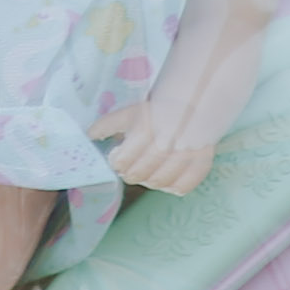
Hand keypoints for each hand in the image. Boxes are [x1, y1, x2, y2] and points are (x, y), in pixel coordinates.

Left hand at [100, 56, 248, 193]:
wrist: (196, 102)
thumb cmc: (158, 109)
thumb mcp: (130, 112)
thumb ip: (107, 125)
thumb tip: (89, 135)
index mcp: (144, 131)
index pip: (120, 163)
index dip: (117, 161)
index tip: (119, 155)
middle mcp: (164, 146)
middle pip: (136, 175)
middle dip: (131, 171)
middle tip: (133, 163)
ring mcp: (184, 157)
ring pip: (157, 184)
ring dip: (149, 179)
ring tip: (149, 168)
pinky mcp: (200, 165)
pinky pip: (181, 188)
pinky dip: (172, 186)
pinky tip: (168, 175)